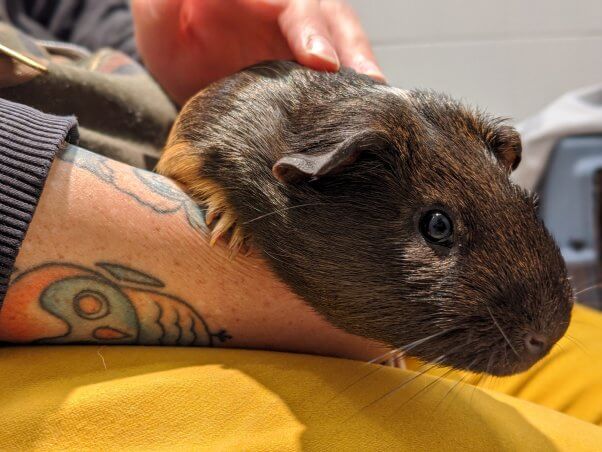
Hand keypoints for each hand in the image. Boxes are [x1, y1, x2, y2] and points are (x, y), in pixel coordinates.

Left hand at [131, 0, 383, 104]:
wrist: (181, 62)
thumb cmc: (169, 32)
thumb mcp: (157, 17)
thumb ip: (163, 5)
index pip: (293, 5)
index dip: (310, 30)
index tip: (322, 63)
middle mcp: (290, 12)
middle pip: (333, 21)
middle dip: (353, 52)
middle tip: (371, 84)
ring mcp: (303, 41)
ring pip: (344, 49)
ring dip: (360, 77)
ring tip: (377, 108)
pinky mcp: (307, 71)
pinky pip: (334, 83)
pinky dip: (347, 101)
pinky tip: (358, 123)